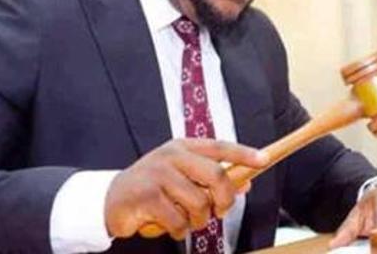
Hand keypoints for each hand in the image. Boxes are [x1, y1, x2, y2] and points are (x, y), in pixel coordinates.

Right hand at [104, 138, 268, 239]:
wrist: (112, 199)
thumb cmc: (153, 187)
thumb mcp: (182, 177)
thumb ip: (211, 178)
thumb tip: (246, 183)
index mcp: (183, 147)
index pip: (219, 147)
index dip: (243, 153)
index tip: (264, 158)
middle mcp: (172, 156)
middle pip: (216, 175)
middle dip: (224, 199)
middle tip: (220, 211)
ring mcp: (158, 174)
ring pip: (199, 203)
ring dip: (196, 220)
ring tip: (183, 219)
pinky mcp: (147, 195)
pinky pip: (178, 220)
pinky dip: (178, 229)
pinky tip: (167, 225)